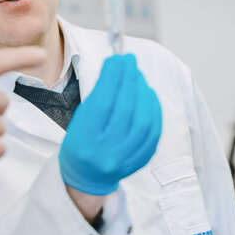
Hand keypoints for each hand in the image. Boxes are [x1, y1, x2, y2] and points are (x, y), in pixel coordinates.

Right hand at [59, 53, 161, 194]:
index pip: (103, 104)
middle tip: (129, 61)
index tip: (116, 58)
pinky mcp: (142, 159)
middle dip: (129, 80)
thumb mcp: (80, 120)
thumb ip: (99, 96)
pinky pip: (154, 130)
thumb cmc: (81, 142)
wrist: (88, 176)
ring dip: (143, 92)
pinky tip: (147, 94)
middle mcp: (107, 153)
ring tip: (137, 76)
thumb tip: (117, 67)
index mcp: (85, 142)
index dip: (112, 78)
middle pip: (125, 110)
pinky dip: (153, 108)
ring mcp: (126, 159)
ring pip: (144, 120)